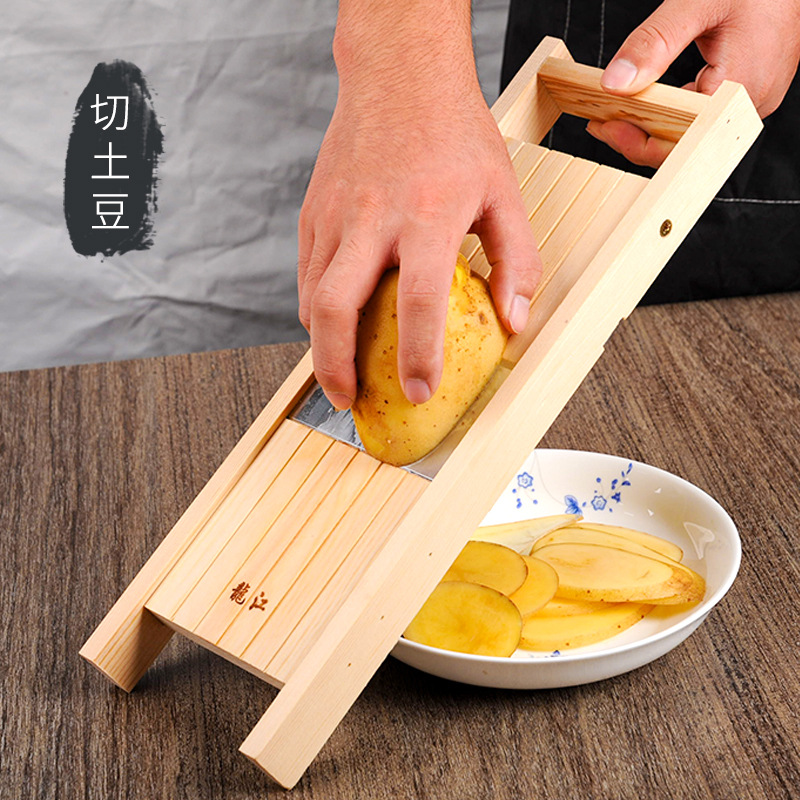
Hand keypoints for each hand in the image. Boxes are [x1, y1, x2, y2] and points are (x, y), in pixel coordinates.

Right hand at [297, 2, 540, 409]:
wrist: (399, 75)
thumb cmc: (454, 132)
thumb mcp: (503, 191)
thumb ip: (517, 259)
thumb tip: (513, 318)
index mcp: (426, 216)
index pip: (418, 302)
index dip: (417, 356)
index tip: (419, 392)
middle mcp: (371, 218)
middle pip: (337, 309)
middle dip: (336, 367)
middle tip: (348, 399)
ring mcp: (335, 215)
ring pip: (312, 296)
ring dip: (322, 344)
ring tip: (340, 370)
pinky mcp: (313, 211)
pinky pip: (308, 273)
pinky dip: (316, 308)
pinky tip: (335, 321)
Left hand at [587, 0, 799, 166]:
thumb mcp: (696, 2)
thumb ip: (654, 42)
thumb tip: (615, 82)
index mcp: (743, 85)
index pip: (683, 139)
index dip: (640, 143)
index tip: (606, 128)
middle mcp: (752, 101)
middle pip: (686, 143)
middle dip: (639, 138)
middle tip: (602, 126)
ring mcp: (752, 98)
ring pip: (693, 133)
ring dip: (653, 127)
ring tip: (616, 117)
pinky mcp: (749, 90)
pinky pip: (705, 115)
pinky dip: (672, 113)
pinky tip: (646, 106)